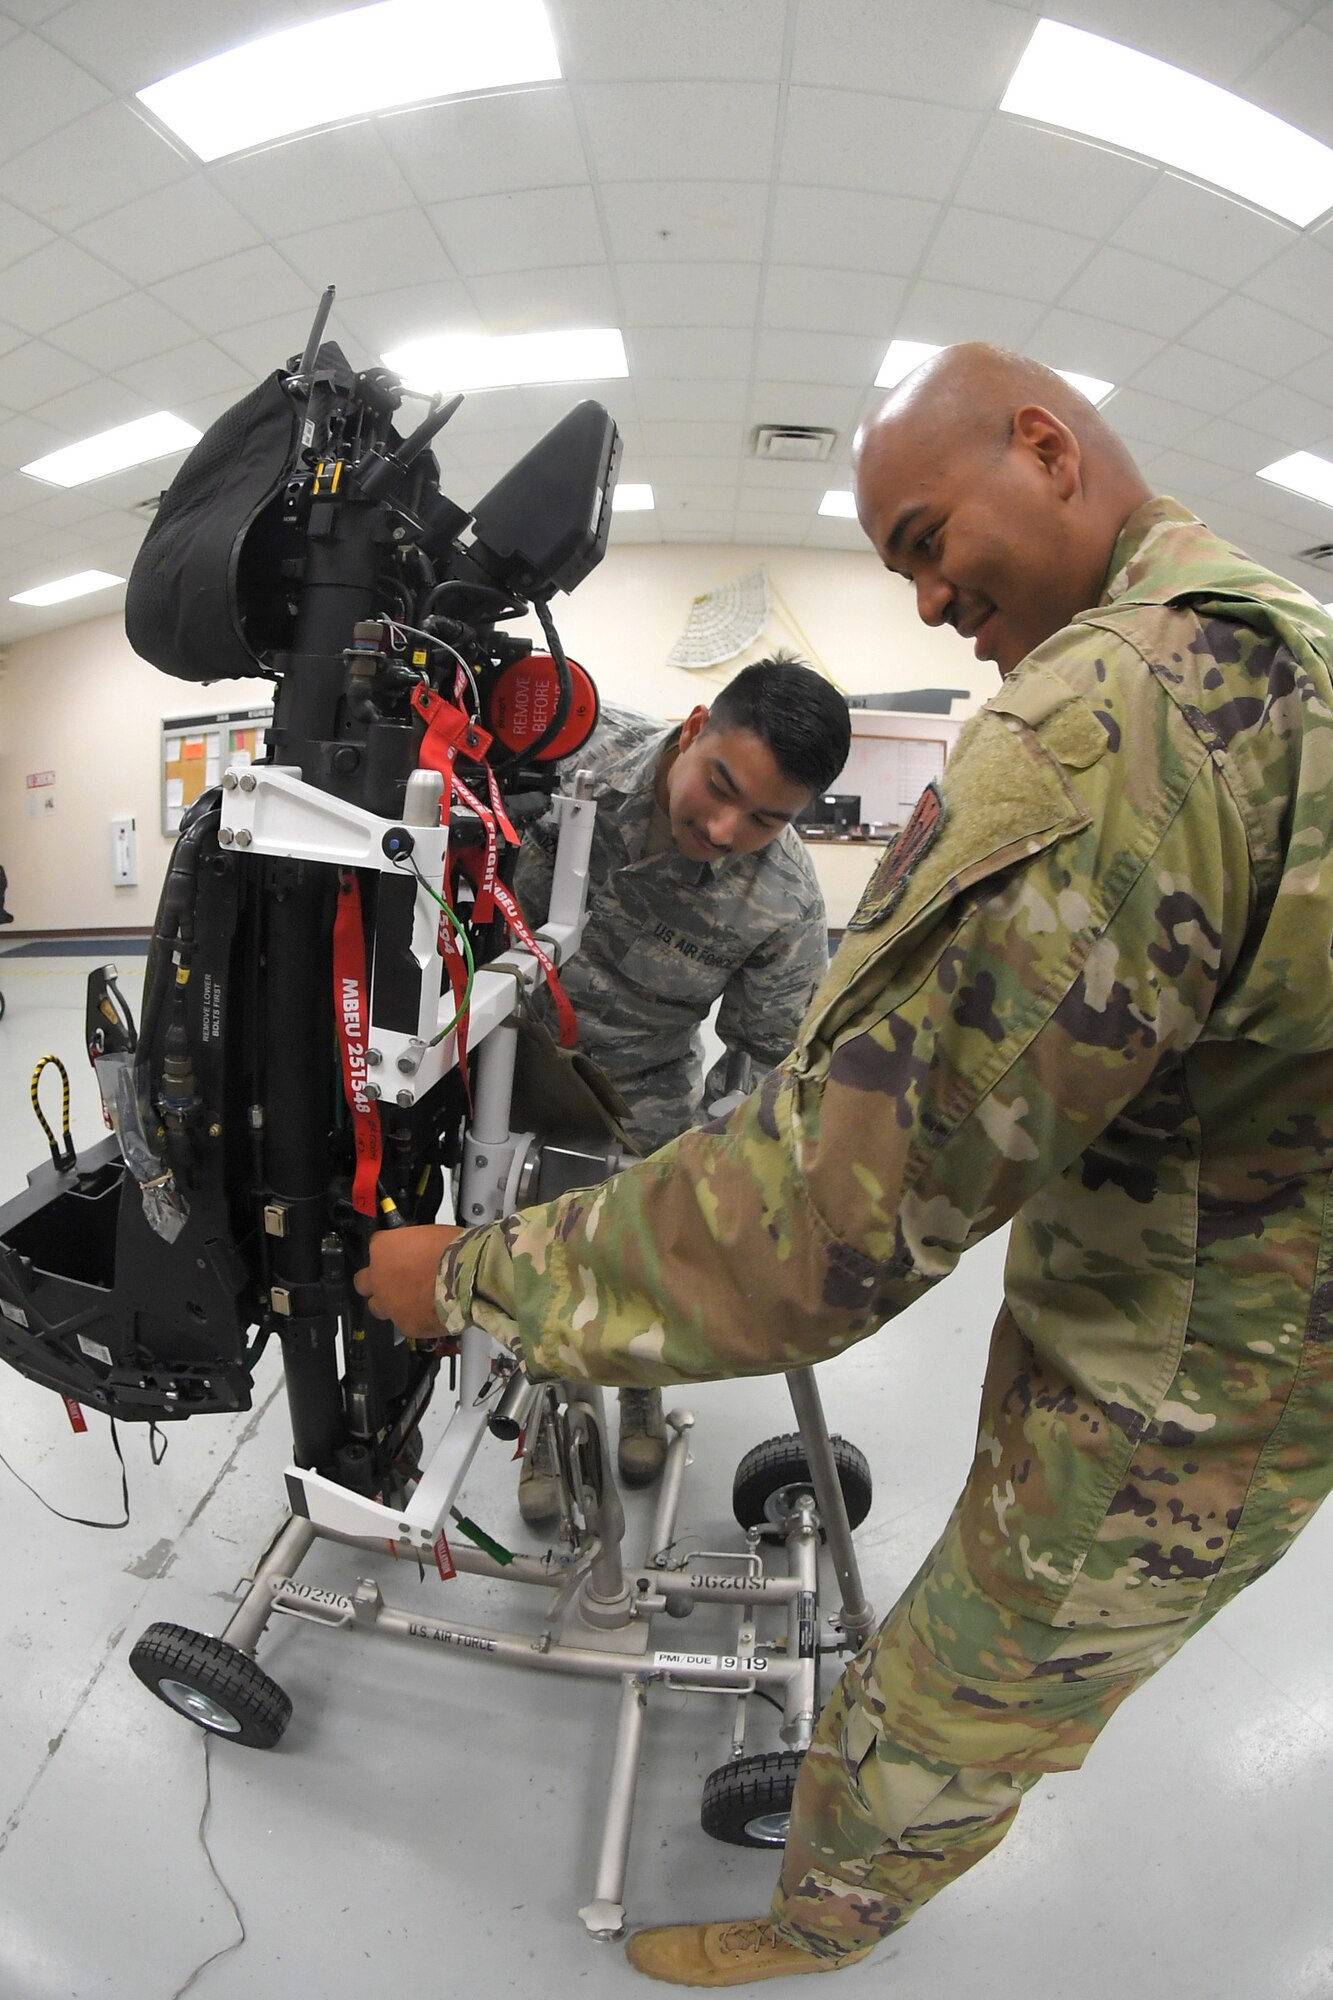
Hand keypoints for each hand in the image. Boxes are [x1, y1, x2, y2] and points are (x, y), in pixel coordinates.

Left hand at [353, 1223, 464, 1337]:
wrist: (468, 1280)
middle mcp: (379, 1278)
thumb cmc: (456, 1252)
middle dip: (376, 1281)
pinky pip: (402, 1323)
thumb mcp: (430, 1234)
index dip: (388, 1253)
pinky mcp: (405, 1326)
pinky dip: (413, 1319)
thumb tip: (419, 1250)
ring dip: (389, 1303)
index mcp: (383, 1248)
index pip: (374, 1248)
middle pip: (363, 1282)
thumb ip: (414, 1245)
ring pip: (377, 1307)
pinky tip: (429, 1312)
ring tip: (411, 1300)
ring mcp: (389, 1304)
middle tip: (394, 1280)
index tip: (398, 1255)